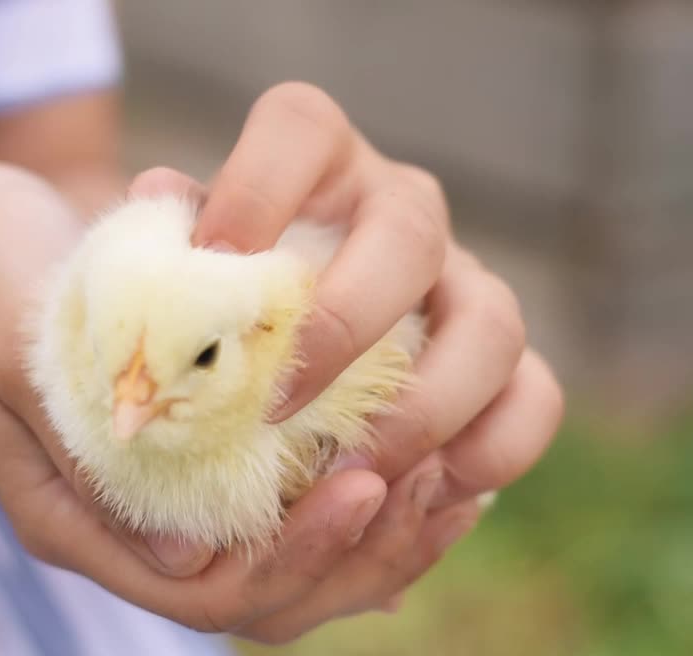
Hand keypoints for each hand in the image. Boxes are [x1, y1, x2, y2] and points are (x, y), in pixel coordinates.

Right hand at [0, 161, 491, 642]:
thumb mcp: (24, 356)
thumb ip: (92, 453)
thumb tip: (195, 556)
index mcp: (80, 526)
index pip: (212, 591)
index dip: (298, 551)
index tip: (368, 481)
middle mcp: (134, 536)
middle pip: (267, 601)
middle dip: (356, 553)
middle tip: (425, 480)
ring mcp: (170, 510)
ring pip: (292, 572)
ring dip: (375, 540)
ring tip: (448, 486)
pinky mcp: (205, 470)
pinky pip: (294, 518)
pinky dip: (364, 510)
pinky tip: (429, 475)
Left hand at [182, 82, 562, 631]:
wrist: (276, 351)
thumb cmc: (216, 306)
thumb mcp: (177, 270)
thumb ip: (162, 245)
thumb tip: (156, 203)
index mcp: (316, 162)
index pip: (299, 127)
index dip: (257, 187)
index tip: (213, 265)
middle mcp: (402, 210)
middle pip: (412, 232)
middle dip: (349, 325)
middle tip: (281, 406)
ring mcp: (465, 282)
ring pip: (496, 324)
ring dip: (427, 409)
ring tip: (358, 473)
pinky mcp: (505, 361)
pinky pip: (536, 398)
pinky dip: (493, 451)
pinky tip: (427, 491)